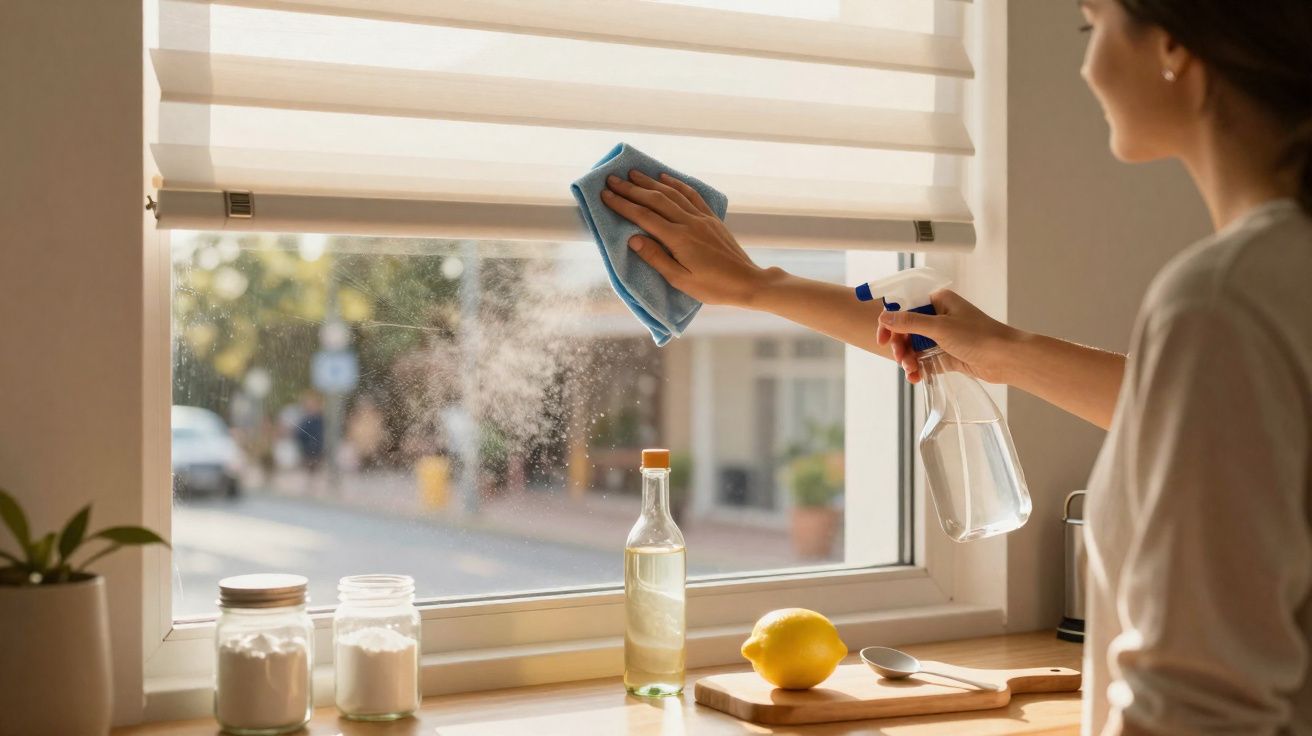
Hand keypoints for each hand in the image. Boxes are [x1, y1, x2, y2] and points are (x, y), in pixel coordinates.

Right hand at [601, 170, 768, 306]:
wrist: (747, 282)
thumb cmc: (713, 287)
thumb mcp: (681, 280)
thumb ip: (656, 258)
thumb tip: (633, 238)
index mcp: (679, 239)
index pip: (644, 216)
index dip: (623, 204)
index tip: (605, 195)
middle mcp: (689, 222)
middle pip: (655, 200)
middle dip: (631, 189)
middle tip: (611, 180)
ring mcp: (702, 218)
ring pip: (672, 193)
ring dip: (650, 182)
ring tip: (633, 174)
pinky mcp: (712, 218)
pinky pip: (691, 195)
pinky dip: (676, 184)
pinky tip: (665, 178)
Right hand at [877, 289, 1019, 384]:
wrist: (1006, 359)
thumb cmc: (978, 336)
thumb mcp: (939, 327)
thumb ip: (910, 322)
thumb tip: (884, 316)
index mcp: (938, 302)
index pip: (905, 308)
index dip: (891, 323)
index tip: (882, 339)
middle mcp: (940, 317)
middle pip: (907, 330)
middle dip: (900, 346)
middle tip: (900, 359)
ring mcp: (944, 336)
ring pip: (915, 347)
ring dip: (908, 359)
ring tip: (911, 371)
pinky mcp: (948, 354)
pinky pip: (926, 360)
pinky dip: (919, 368)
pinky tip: (916, 378)